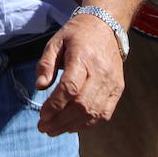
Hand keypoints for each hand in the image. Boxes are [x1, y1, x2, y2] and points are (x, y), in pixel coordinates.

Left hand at [33, 13, 125, 134]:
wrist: (105, 26)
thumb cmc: (76, 35)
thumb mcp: (55, 42)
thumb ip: (46, 64)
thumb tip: (40, 87)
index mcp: (82, 57)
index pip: (70, 87)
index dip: (56, 105)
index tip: (42, 115)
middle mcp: (100, 72)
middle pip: (82, 104)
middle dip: (61, 120)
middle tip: (44, 128)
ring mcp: (112, 82)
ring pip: (93, 112)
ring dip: (72, 125)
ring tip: (54, 130)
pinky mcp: (117, 89)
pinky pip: (104, 113)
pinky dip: (88, 123)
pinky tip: (72, 126)